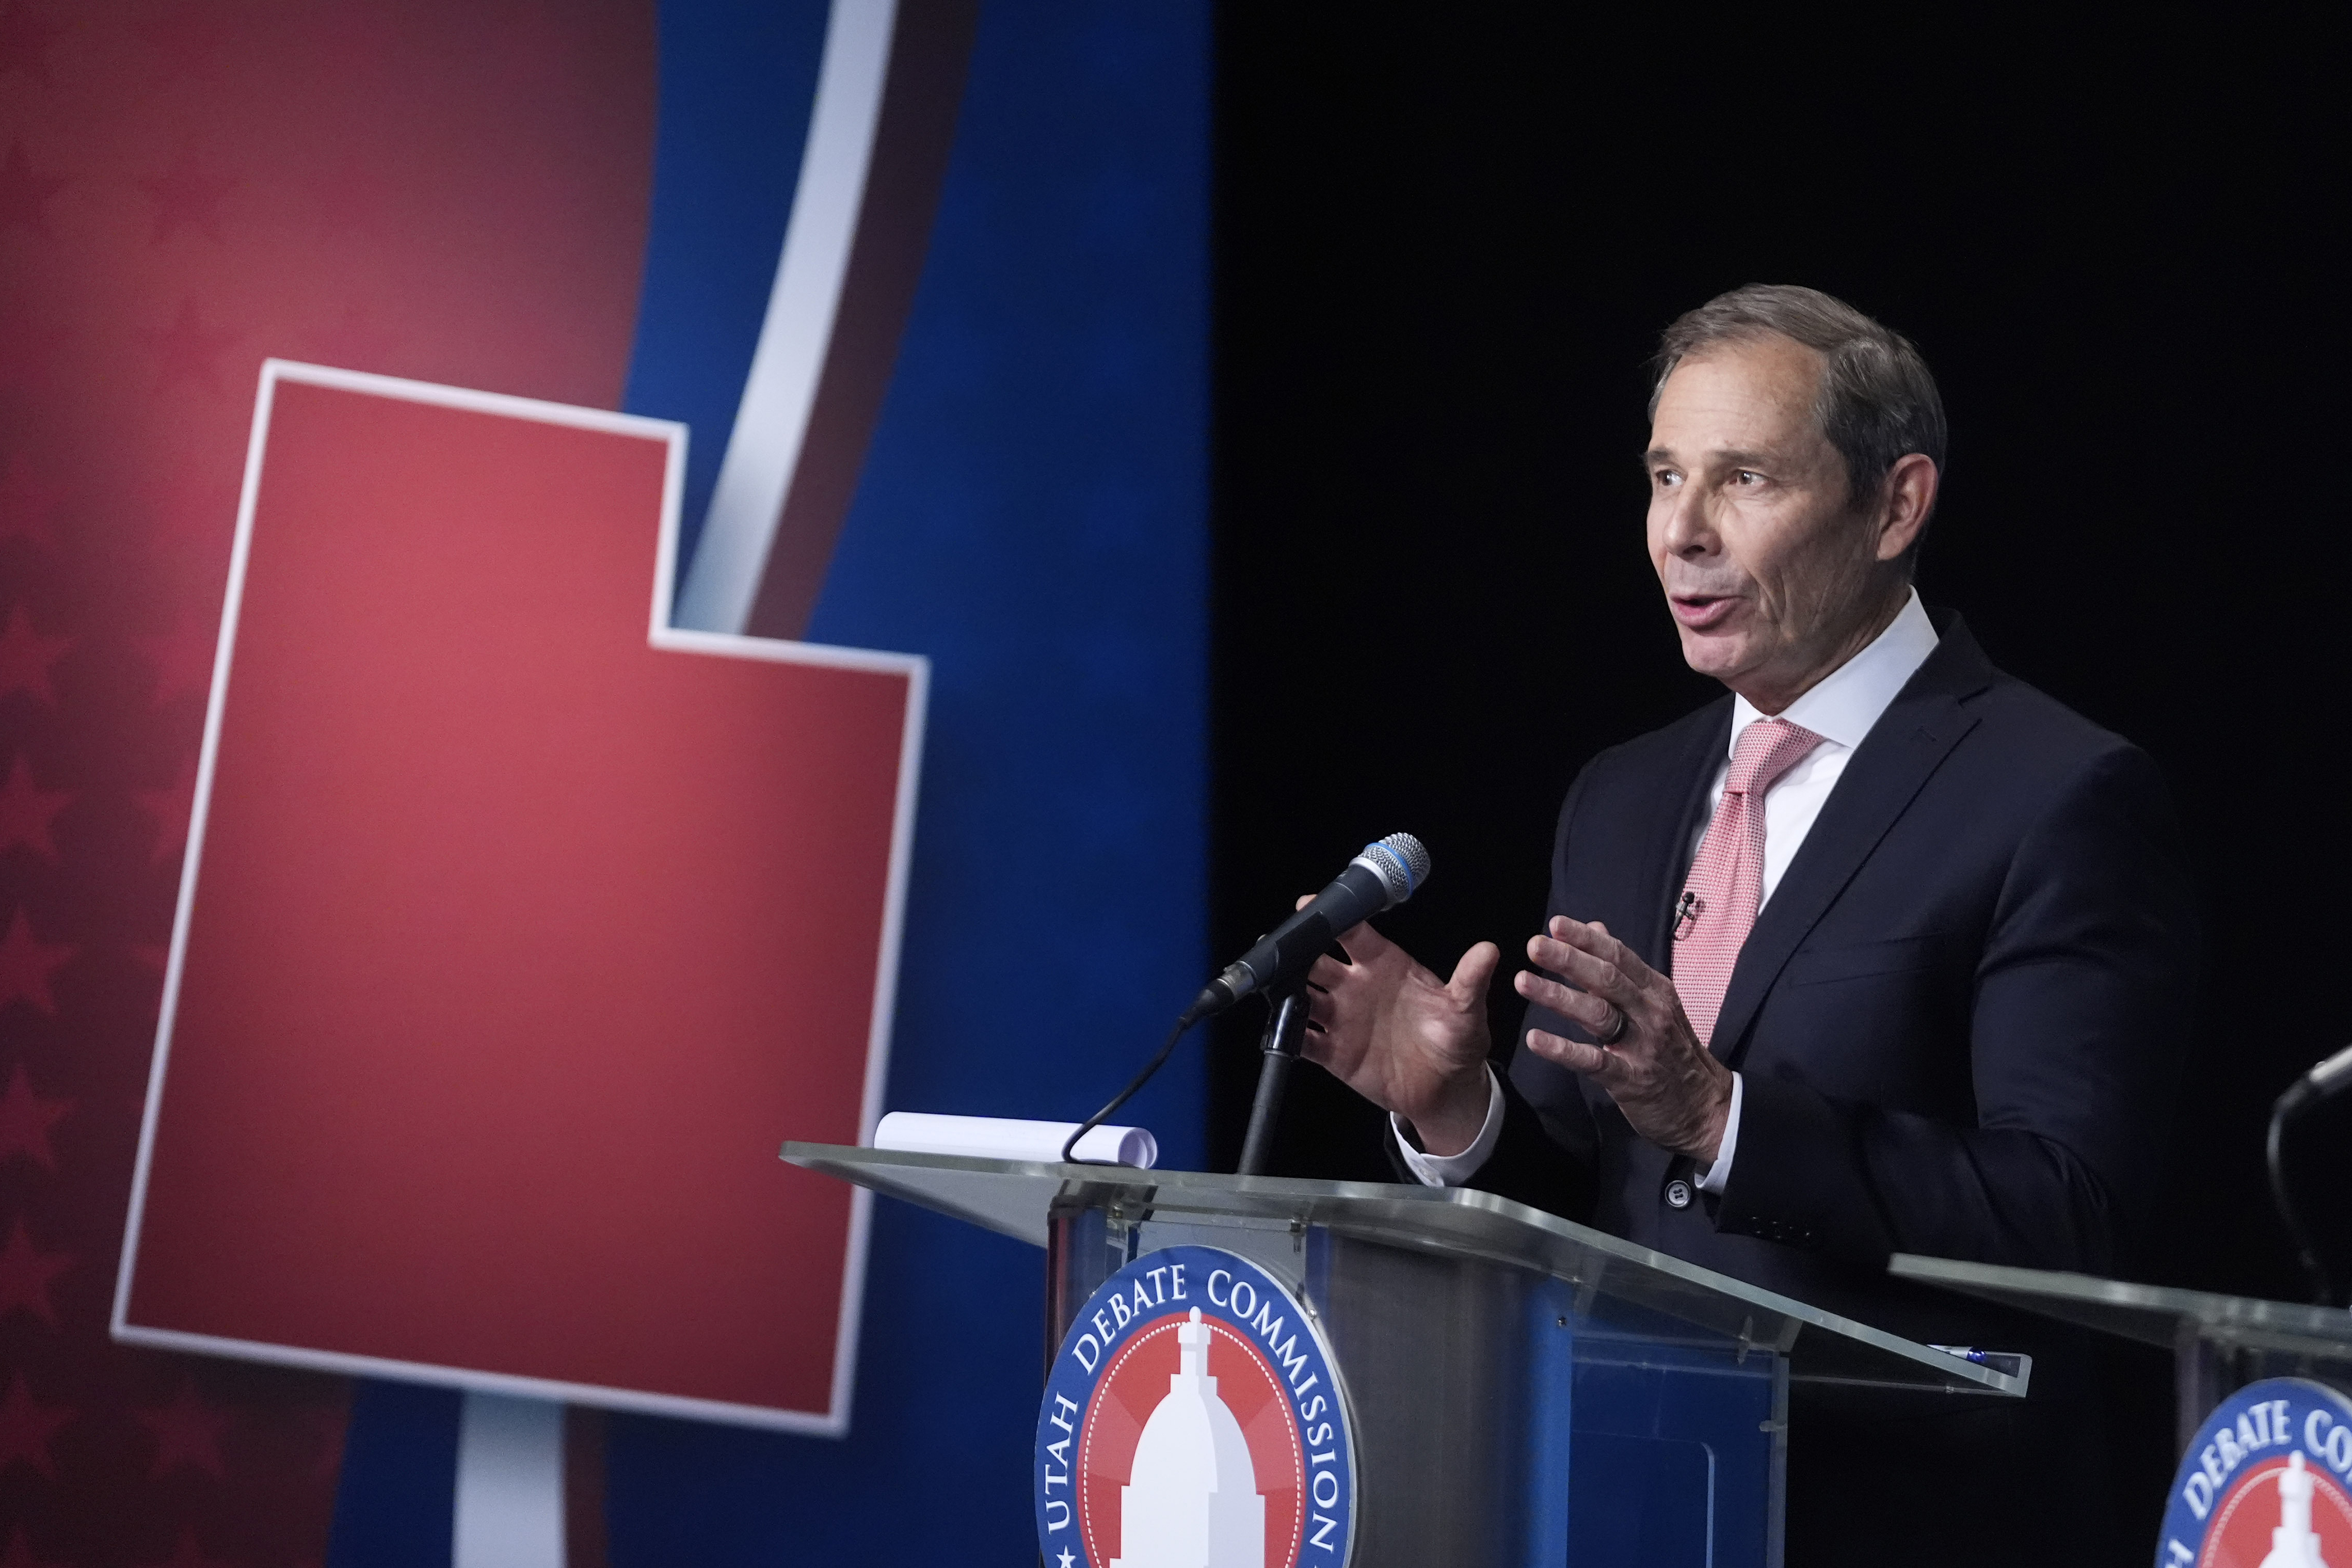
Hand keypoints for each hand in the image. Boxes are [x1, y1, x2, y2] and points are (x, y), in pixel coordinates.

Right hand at [1293, 900, 1498, 1157]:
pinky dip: (1288, 1035)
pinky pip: (1303, 1040)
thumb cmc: (1457, 1041)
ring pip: (1302, 995)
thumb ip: (1470, 980)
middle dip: (1296, 949)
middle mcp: (1357, 986)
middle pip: (1317, 959)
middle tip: (1280, 944)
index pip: (1353, 932)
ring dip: (1284, 988)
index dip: (1333, 916)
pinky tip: (1281, 1030)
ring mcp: (1342, 1018)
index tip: (1310, 904)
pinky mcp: (1333, 1053)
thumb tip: (1490, 950)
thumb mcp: (1466, 1010)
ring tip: (1271, 984)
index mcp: (1385, 964)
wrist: (1447, 1090)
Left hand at [1515, 915, 1731, 1163]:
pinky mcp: (1631, 1079)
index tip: (1555, 924)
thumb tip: (1595, 928)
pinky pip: (1593, 1061)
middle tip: (1534, 945)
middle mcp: (1651, 1012)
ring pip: (1598, 1013)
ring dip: (1558, 996)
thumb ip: (1623, 967)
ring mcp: (1642, 1046)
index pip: (1619, 956)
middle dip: (1569, 960)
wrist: (1706, 1107)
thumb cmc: (1673, 1050)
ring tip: (1523, 982)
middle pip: (1607, 979)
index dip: (1586, 939)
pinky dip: (1563, 1050)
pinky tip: (1535, 1039)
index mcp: (1655, 990)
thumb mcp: (1656, 1002)